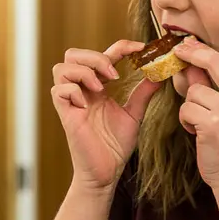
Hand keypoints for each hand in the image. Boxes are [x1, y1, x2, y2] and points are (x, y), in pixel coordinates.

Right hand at [51, 40, 162, 193]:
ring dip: (83, 71)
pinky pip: (59, 91)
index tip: (142, 48)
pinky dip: (74, 91)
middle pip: (73, 55)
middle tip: (114, 73)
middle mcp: (81, 91)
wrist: (106, 173)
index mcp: (96, 87)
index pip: (102, 54)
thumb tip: (158, 75)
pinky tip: (88, 104)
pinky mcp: (66, 115)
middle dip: (94, 56)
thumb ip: (143, 94)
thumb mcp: (134, 114)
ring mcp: (71, 102)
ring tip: (101, 86)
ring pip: (61, 68)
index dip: (121, 46)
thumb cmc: (114, 146)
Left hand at [174, 37, 218, 190]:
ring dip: (189, 107)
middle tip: (177, 52)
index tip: (187, 45)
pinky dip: (185, 121)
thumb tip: (193, 62)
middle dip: (192, 54)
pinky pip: (186, 109)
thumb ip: (217, 87)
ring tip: (200, 123)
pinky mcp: (212, 124)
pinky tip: (196, 132)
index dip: (202, 51)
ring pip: (193, 91)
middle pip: (213, 62)